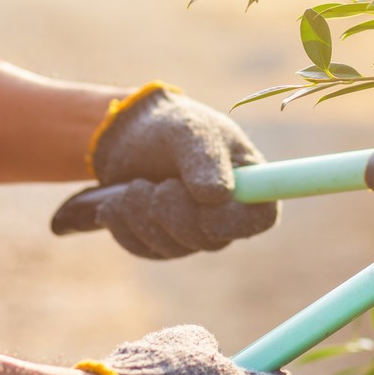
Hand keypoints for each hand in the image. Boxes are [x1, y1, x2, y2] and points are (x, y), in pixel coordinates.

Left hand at [90, 84, 278, 257]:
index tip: (204, 203)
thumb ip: (205, 158)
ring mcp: (195, 233)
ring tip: (131, 186)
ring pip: (173, 247)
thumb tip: (216, 197)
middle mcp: (227, 214)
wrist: (132, 135)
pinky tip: (113, 205)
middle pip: (210, 240)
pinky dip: (124, 227)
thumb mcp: (190, 130)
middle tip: (152, 184)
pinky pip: (146, 249)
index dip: (233, 220)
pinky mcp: (163, 241)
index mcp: (250, 184)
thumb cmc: (172, 125)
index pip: (260, 219)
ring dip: (142, 216)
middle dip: (173, 212)